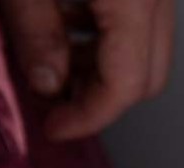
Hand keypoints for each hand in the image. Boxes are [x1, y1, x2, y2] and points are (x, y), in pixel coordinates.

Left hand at [0, 0, 175, 140]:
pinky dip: (108, 39)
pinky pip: (142, 25)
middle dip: (100, 98)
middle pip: (148, 76)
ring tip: (52, 61)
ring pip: (149, 53)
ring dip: (102, 69)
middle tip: (53, 100)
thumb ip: (35, 29)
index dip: (88, 115)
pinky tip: (67, 27)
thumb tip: (46, 81)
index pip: (125, 83)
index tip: (56, 126)